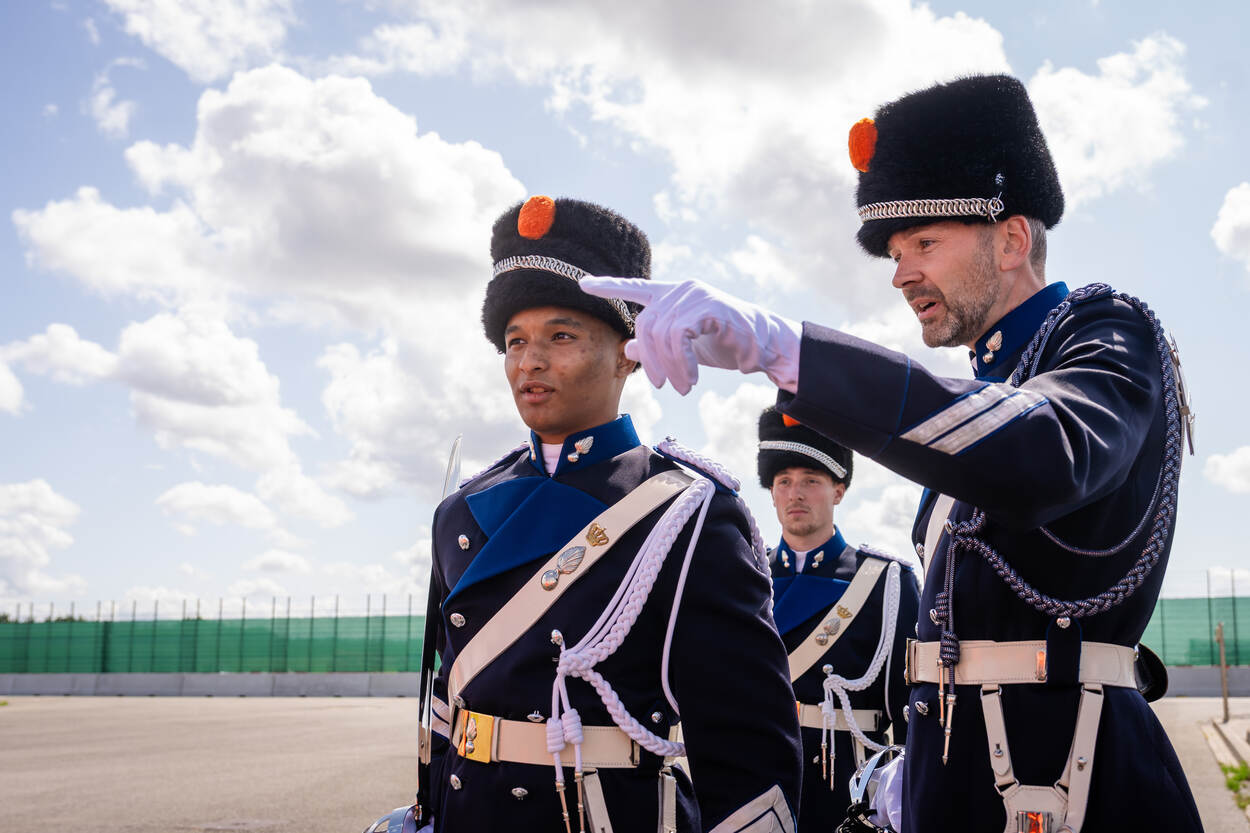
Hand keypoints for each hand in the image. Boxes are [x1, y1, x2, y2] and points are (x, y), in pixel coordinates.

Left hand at [579, 277, 800, 394]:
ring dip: (669, 368)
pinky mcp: (708, 306)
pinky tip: (691, 378)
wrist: (765, 346)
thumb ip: (656, 345)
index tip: (583, 285)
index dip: (609, 286)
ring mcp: (694, 295)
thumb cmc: (724, 344)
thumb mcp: (685, 348)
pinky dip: (681, 363)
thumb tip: (627, 346)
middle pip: (645, 326)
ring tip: (682, 387)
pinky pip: (679, 337)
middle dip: (649, 362)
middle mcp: (680, 289)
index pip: (635, 287)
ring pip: (661, 335)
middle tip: (662, 387)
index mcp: (672, 295)